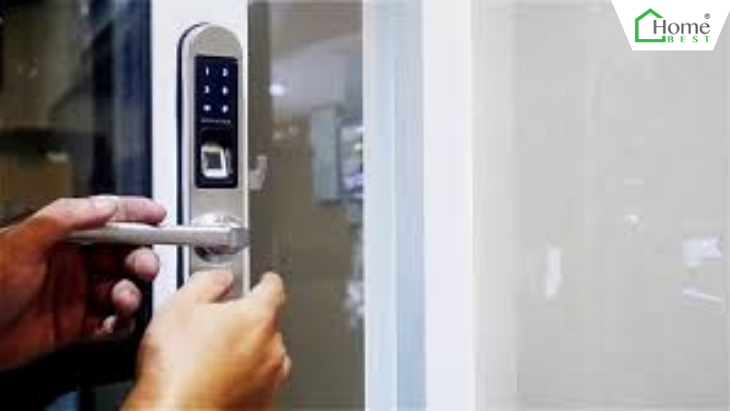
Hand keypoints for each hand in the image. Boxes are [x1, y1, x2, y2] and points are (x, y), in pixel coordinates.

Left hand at [0, 196, 165, 369]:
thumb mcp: (19, 242)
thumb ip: (65, 219)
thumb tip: (105, 205)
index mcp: (61, 237)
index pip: (107, 219)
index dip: (135, 215)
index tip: (158, 216)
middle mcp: (72, 264)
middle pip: (123, 255)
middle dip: (140, 259)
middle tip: (144, 267)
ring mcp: (75, 295)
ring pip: (121, 289)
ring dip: (130, 294)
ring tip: (123, 299)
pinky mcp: (75, 326)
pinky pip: (110, 323)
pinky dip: (120, 323)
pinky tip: (116, 322)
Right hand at [125, 272, 290, 409]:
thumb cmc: (177, 370)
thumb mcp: (180, 305)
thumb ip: (208, 280)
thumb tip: (220, 277)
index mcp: (258, 316)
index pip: (273, 287)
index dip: (264, 281)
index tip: (260, 281)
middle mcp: (272, 348)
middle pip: (266, 323)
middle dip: (245, 322)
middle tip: (215, 328)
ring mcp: (270, 379)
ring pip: (263, 355)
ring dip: (245, 353)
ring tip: (210, 359)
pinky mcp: (264, 404)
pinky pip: (257, 383)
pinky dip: (243, 380)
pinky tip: (216, 381)